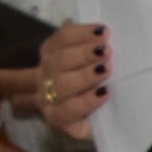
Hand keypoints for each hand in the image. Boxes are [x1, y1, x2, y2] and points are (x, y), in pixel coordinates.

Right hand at [28, 21, 109, 141]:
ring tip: (106, 70)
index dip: (79, 34)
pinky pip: (67, 111)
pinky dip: (86, 101)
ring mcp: (48, 101)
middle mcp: (45, 77)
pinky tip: (104, 93)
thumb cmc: (99, 85)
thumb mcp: (95, 63)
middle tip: (106, 51)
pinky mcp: (58, 121)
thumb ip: (92, 46)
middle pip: (58, 61)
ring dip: (85, 76)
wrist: (105, 120)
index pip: (59, 40)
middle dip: (83, 54)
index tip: (104, 31)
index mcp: (52, 56)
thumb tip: (100, 29)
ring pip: (61, 85)